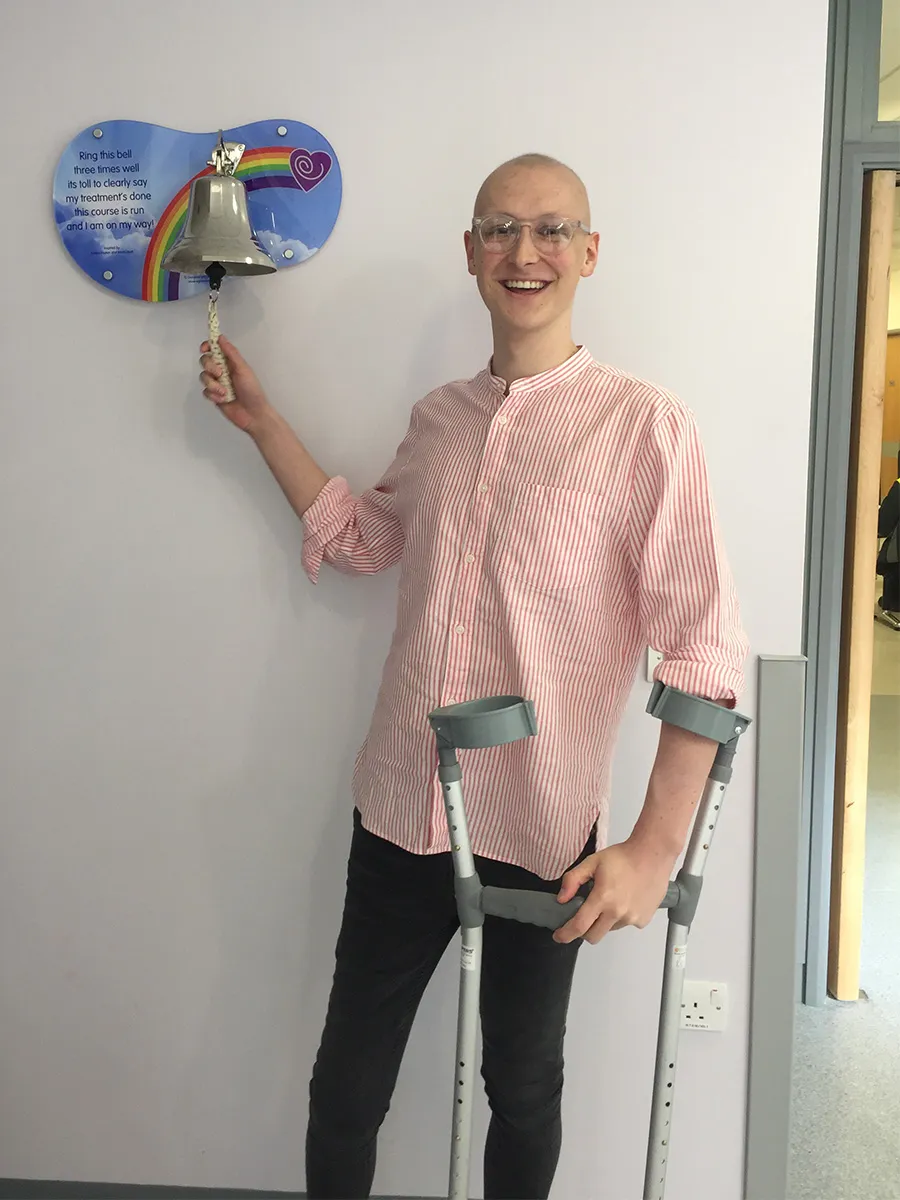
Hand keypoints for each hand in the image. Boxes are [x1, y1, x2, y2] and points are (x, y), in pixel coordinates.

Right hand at [198, 337, 272, 435]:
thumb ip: (231, 353)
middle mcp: (223, 371)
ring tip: (225, 392)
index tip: (205, 348)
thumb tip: (221, 338)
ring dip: (213, 385)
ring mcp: (218, 383)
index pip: (214, 349)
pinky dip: (214, 395)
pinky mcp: (214, 396)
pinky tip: (224, 399)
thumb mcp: (243, 369)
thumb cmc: (253, 392)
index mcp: (231, 362)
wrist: (253, 415)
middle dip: (210, 367)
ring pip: (204, 377)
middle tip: (220, 374)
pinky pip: (205, 391)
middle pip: (205, 361)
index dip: (207, 346)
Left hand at [552, 838, 675, 944]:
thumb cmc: (624, 857)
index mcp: (603, 898)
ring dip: (604, 921)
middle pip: (593, 936)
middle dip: (584, 930)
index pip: (580, 925)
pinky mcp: (644, 919)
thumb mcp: (592, 862)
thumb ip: (573, 879)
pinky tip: (625, 900)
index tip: (559, 936)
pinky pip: (626, 925)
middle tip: (584, 916)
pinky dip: (621, 917)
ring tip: (611, 899)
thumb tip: (562, 899)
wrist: (652, 855)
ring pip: (610, 930)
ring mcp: (633, 918)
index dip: (566, 934)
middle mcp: (618, 912)